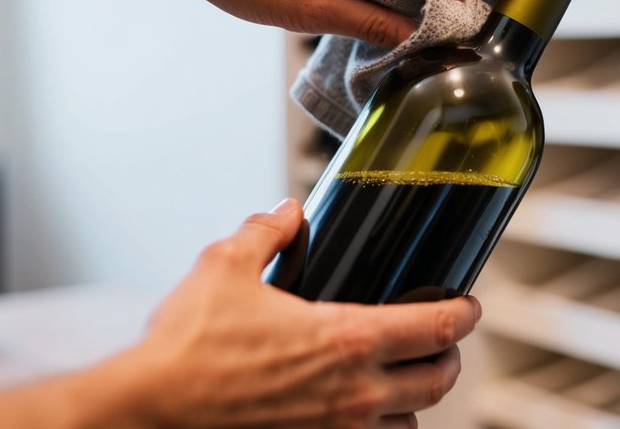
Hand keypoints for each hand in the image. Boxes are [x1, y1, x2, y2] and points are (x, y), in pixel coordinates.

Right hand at [117, 200, 479, 427]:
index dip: (464, 314)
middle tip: (445, 340)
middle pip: (437, 381)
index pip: (436, 327)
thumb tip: (287, 212)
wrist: (150, 410)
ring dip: (417, 400)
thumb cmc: (186, 345)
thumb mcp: (225, 265)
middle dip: (450, 357)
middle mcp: (353, 393)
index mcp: (346, 339)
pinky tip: (366, 413)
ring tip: (407, 378)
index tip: (470, 306)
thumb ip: (266, 231)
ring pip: (409, 423)